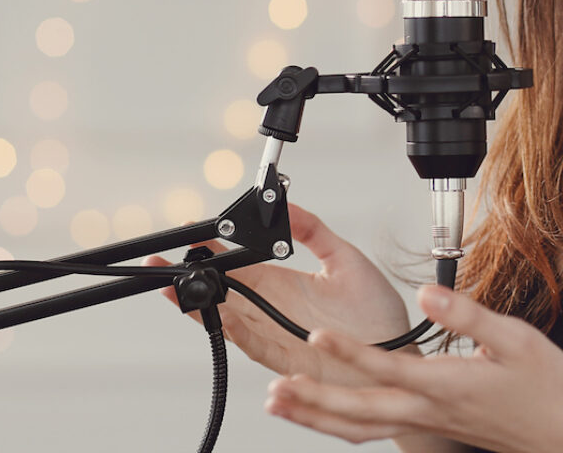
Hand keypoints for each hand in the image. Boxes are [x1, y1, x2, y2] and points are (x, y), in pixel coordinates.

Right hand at [144, 202, 414, 385]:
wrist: (399, 357)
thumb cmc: (378, 315)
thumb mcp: (346, 259)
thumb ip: (314, 230)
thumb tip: (286, 203)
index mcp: (283, 282)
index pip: (238, 263)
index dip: (213, 249)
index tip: (192, 232)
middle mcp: (273, 309)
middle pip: (222, 291)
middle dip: (191, 277)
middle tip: (163, 263)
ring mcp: (275, 334)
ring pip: (227, 318)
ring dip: (200, 305)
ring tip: (177, 287)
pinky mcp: (284, 359)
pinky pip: (252, 344)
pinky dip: (233, 331)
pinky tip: (219, 316)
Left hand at [261, 284, 562, 452]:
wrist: (558, 434)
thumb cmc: (540, 386)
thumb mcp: (515, 339)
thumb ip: (468, 314)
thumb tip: (430, 294)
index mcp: (446, 385)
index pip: (387, 367)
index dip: (350, 352)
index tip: (317, 336)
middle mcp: (427, 409)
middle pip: (359, 409)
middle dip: (314, 399)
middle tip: (276, 388)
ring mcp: (422, 422)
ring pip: (358, 427)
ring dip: (315, 417)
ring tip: (278, 403)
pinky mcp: (424, 426)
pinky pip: (370, 430)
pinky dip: (337, 425)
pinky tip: (318, 415)